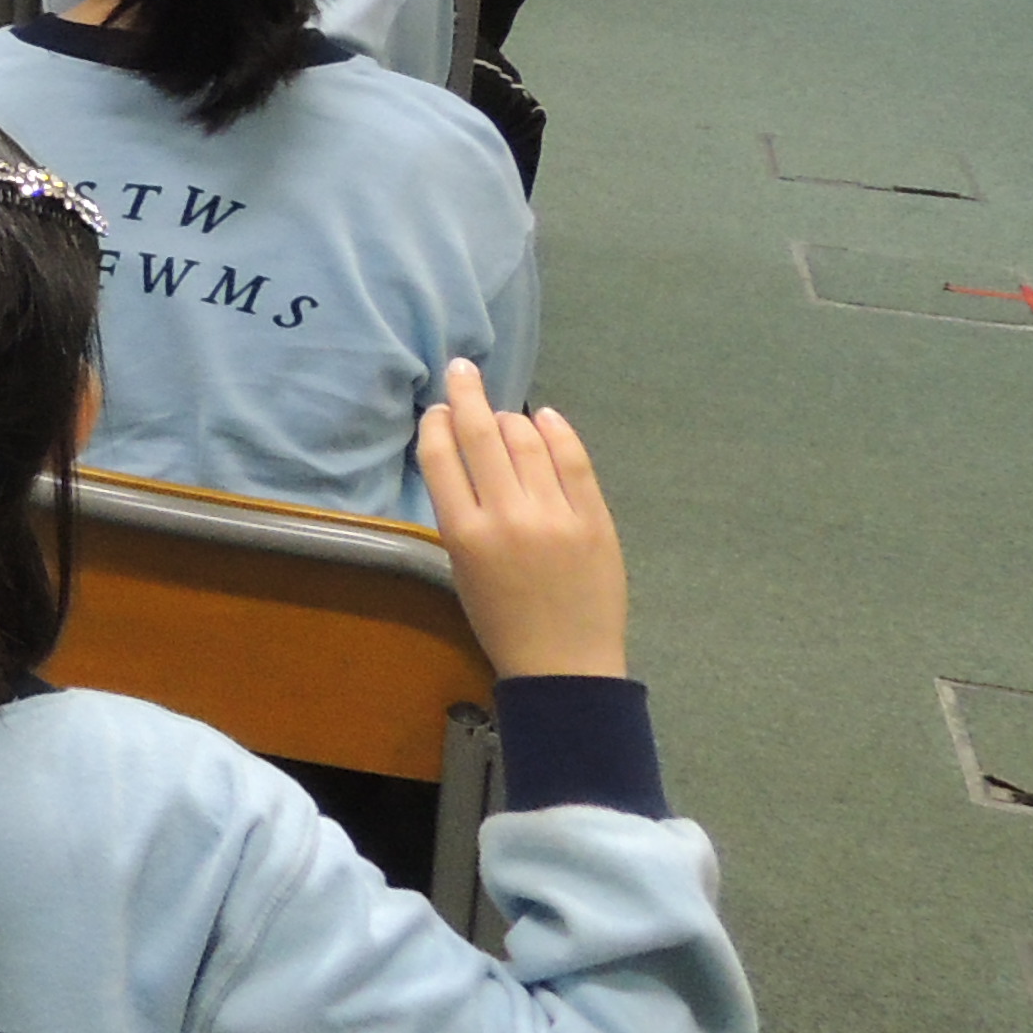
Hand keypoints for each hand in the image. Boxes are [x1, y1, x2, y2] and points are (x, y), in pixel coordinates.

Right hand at [420, 360, 625, 677]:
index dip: (437, 424)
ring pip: (527, 441)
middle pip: (481, 436)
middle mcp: (507, 517)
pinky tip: (545, 418)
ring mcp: (555, 516)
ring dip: (510, 417)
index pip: (441, 457)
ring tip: (503, 411)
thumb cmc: (502, 621)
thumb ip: (463, 513)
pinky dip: (557, 432)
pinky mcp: (594, 519)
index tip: (438, 410)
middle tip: (461, 369)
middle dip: (467, 395)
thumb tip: (468, 455)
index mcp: (464, 534)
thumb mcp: (462, 568)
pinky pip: (574, 461)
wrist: (565, 664)